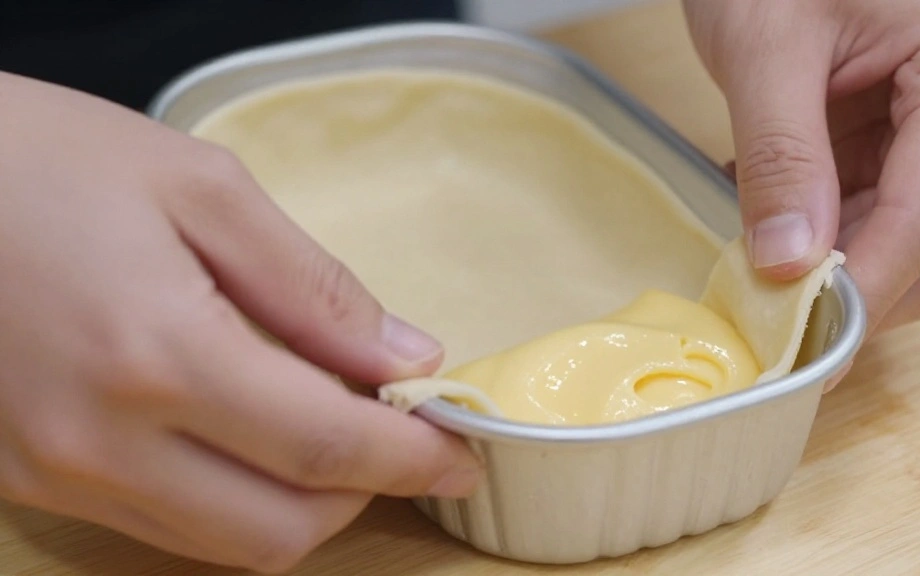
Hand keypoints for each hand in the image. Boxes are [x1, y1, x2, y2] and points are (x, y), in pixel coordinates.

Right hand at [0, 73, 480, 572]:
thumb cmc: (43, 160)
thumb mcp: (201, 189)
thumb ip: (315, 288)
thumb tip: (405, 358)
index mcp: (159, 354)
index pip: (326, 447)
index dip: (412, 459)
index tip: (462, 454)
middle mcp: (102, 442)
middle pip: (281, 527)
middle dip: (366, 494)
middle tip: (401, 438)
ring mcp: (57, 474)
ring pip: (222, 544)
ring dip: (301, 504)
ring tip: (332, 433)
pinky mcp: (27, 480)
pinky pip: (160, 524)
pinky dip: (230, 499)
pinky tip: (250, 437)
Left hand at [682, 0, 919, 381]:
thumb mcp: (765, 47)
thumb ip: (781, 157)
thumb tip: (791, 265)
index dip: (864, 292)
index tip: (802, 347)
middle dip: (857, 290)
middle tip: (769, 315)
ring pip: (914, 240)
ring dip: (838, 266)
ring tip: (759, 253)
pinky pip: (885, 213)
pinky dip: (830, 233)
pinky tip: (775, 215)